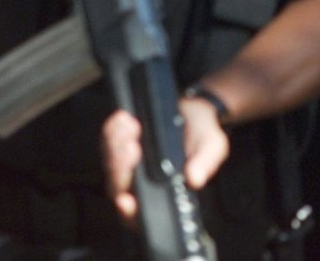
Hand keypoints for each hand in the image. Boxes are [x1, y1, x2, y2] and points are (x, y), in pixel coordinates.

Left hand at [101, 99, 230, 221]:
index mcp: (163, 190)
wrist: (195, 107)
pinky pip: (108, 142)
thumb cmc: (203, 133)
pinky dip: (113, 131)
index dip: (129, 211)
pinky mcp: (120, 145)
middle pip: (118, 187)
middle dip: (121, 167)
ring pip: (110, 164)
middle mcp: (142, 182)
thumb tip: (195, 179)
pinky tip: (125, 119)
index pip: (140, 212)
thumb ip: (206, 163)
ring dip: (115, 145)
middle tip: (132, 147)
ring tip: (131, 127)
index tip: (125, 199)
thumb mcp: (212, 146)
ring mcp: (128, 165)